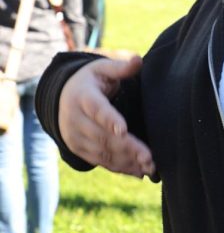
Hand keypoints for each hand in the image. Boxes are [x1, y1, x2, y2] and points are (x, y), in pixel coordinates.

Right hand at [59, 55, 156, 177]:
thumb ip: (120, 67)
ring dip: (127, 161)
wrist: (63, 98)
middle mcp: (75, 119)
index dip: (109, 119)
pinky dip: (121, 168)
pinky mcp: (80, 150)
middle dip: (127, 148)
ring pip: (103, 153)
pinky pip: (101, 161)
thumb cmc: (91, 81)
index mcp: (82, 96)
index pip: (96, 109)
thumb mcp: (102, 68)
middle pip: (102, 136)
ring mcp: (76, 137)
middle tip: (149, 157)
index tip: (123, 130)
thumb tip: (138, 60)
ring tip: (150, 167)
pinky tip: (139, 172)